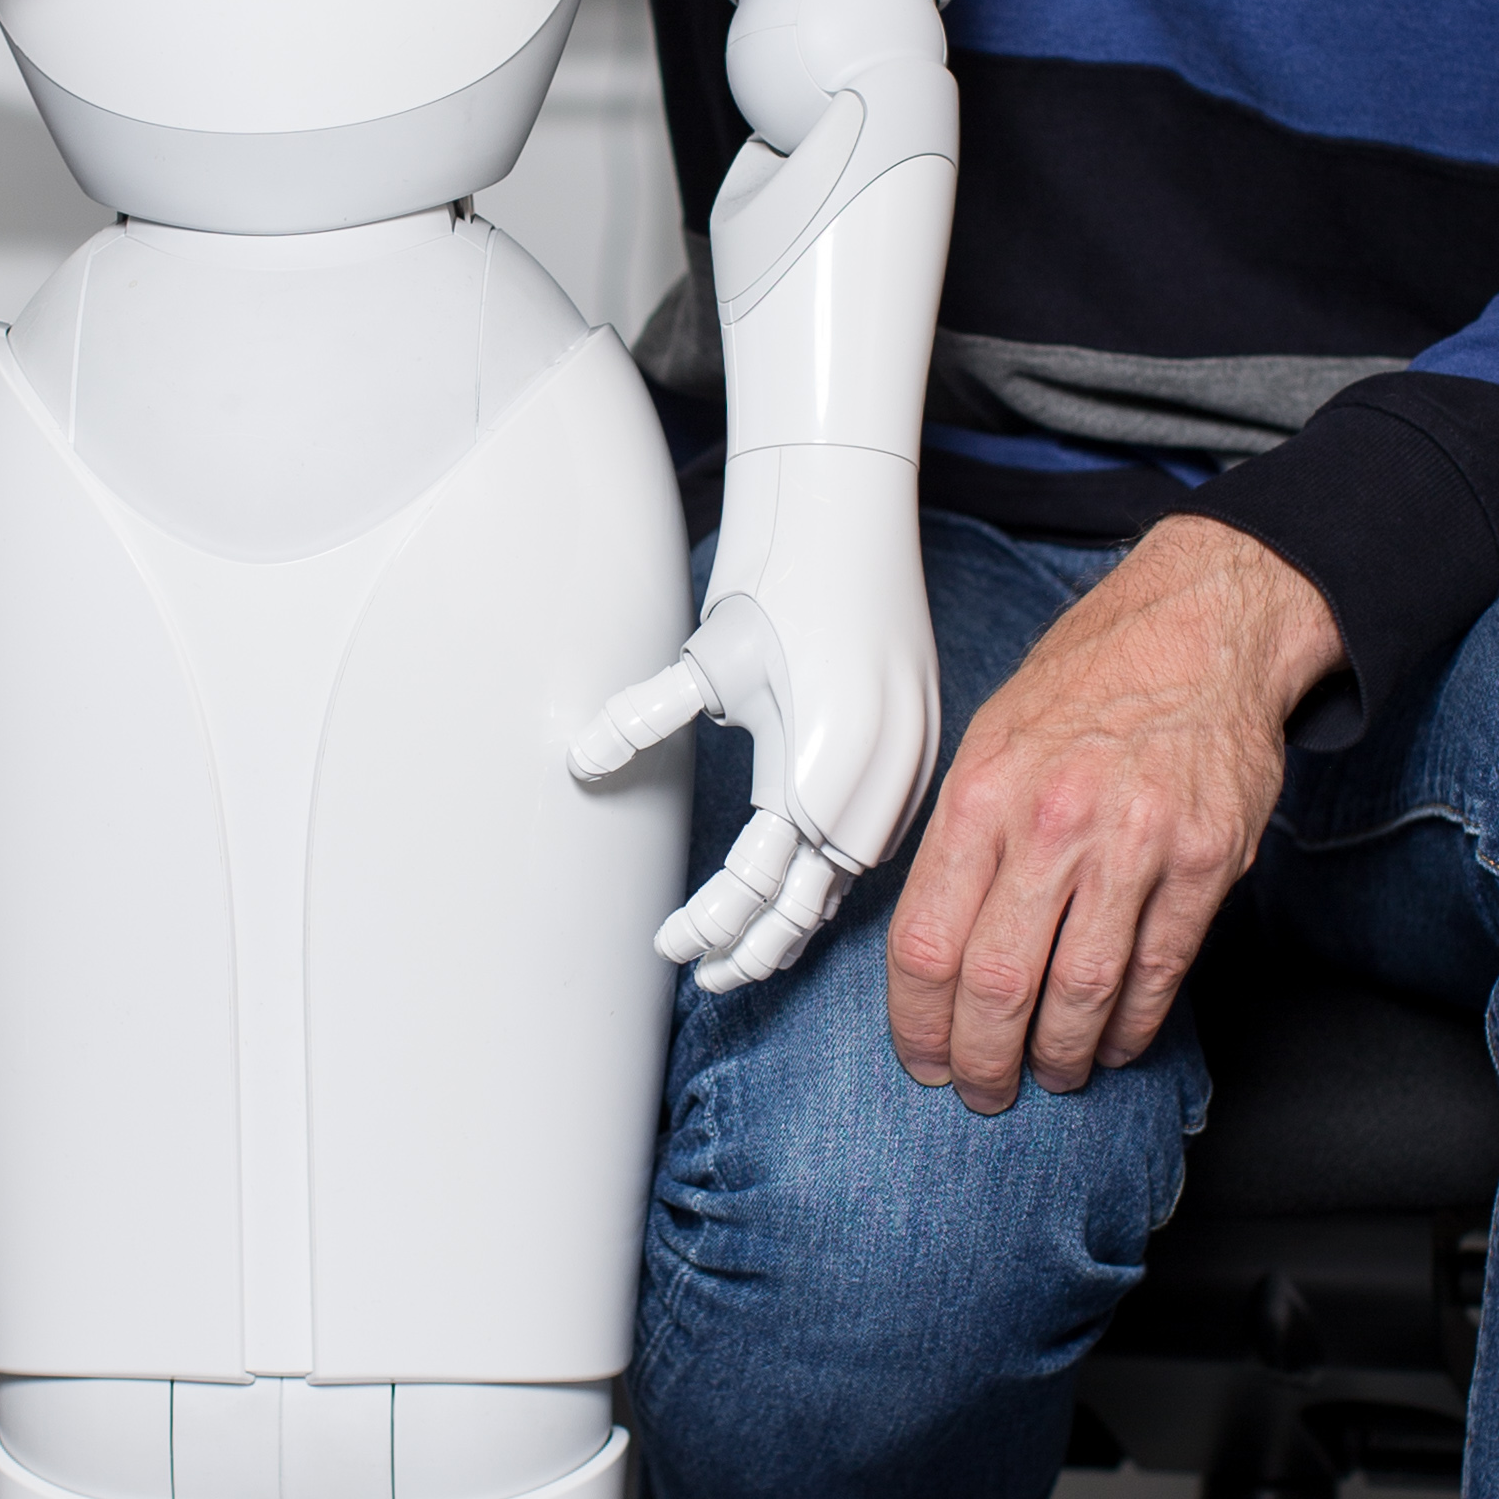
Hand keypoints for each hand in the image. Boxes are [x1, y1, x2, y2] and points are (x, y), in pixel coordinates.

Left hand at [571, 446, 940, 992]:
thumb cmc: (777, 585)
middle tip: (707, 979)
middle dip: (755, 948)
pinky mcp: (921, 752)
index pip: (753, 883)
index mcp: (810, 769)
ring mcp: (903, 771)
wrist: (852, 519)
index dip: (709, 925)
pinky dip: (837, 877)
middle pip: (808, 902)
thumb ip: (641, 721)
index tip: (669, 946)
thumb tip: (578, 764)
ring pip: (847, 880)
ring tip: (754, 953)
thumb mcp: (702, 662)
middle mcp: (866, 783)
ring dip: (798, 919)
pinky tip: (810, 889)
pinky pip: (878, 841)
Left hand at [886, 519, 1339, 1110]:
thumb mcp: (992, 741)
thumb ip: (963, 842)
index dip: (918, 1024)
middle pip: (997, 984)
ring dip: (1061, 1056)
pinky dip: (1131, 1025)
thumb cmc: (1089, 687)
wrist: (1201, 629)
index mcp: (983, 794)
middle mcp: (1053, 821)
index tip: (924, 1059)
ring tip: (1051, 1074)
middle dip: (983, 1060)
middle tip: (983, 1089)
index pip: (926, 943)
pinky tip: (1113, 1041)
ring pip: (1081, 994)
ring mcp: (1136, 843)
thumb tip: (932, 951)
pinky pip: (1158, 972)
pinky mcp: (1208, 860)